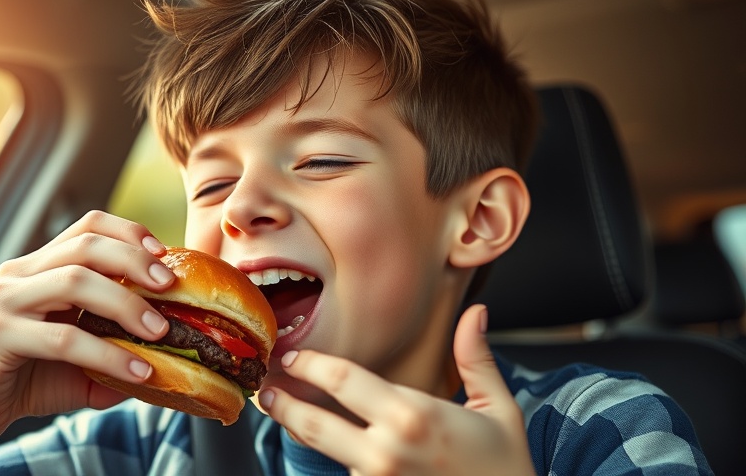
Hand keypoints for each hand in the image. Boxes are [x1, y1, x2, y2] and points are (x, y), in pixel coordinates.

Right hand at [0, 211, 174, 438]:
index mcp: (40, 266)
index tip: (165, 253)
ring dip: (125, 304)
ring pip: (74, 282)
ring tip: (160, 331)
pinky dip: (107, 354)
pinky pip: (63, 338)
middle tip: (170, 287)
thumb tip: (178, 347)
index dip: (129, 231)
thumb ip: (121, 342)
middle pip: (85, 247)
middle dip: (134, 262)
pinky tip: (137, 372)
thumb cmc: (34, 376)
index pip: (88, 226)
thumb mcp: (86, 354)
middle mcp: (18, 274)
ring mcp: (4, 301)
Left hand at [259, 305, 535, 475]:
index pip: (342, 380)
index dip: (309, 365)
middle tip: (265, 388)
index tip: (291, 357)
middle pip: (312, 423)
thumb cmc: (507, 467)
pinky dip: (338, 458)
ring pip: (325, 452)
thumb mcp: (499, 409)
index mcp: (413, 415)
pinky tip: (332, 444)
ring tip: (283, 411)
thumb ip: (476, 359)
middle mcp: (385, 451)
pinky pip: (347, 475)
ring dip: (302, 431)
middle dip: (281, 404)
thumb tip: (476, 312)